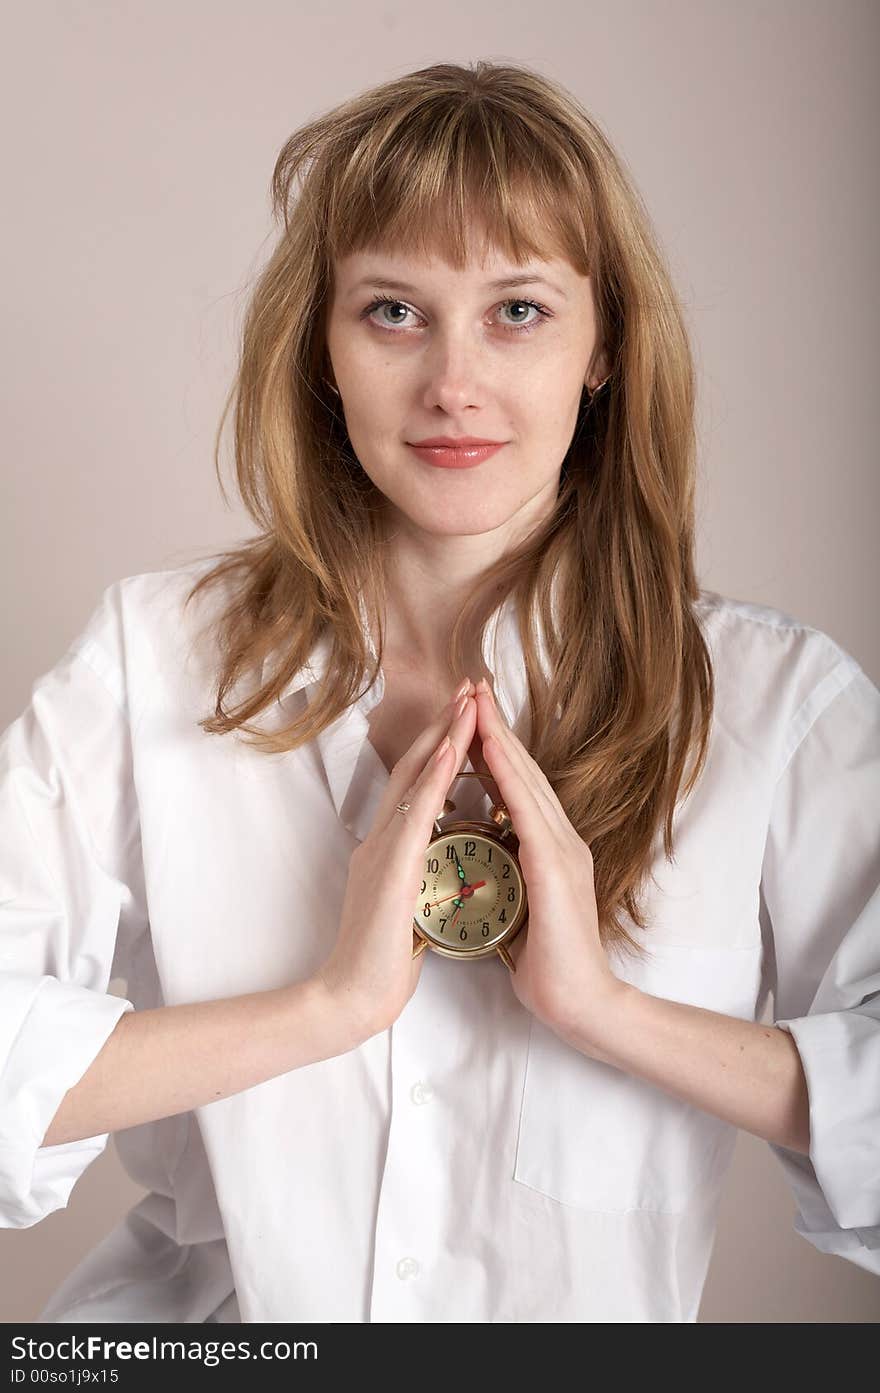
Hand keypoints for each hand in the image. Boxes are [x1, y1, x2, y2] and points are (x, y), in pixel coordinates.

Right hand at [314, 680, 477, 1042]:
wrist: (350, 999)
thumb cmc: (382, 963)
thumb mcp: (404, 907)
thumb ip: (415, 879)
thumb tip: (436, 866)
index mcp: (389, 850)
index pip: (418, 786)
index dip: (441, 748)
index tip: (466, 717)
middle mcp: (381, 840)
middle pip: (414, 768)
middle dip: (443, 726)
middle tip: (469, 689)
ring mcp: (383, 851)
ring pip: (415, 780)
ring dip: (444, 737)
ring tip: (468, 702)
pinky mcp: (391, 870)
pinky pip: (417, 813)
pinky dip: (435, 777)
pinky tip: (453, 751)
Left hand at [471, 678, 624, 1042]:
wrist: (581, 1005)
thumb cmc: (547, 964)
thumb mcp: (521, 904)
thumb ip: (510, 873)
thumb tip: (485, 857)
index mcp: (548, 847)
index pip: (517, 785)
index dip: (494, 745)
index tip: (470, 710)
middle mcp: (560, 840)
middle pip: (524, 771)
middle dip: (496, 725)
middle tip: (472, 683)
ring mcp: (563, 852)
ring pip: (527, 782)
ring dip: (500, 738)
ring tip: (476, 701)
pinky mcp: (556, 871)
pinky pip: (527, 813)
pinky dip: (508, 779)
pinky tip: (490, 752)